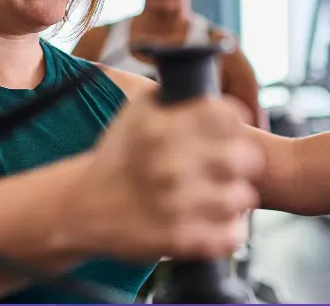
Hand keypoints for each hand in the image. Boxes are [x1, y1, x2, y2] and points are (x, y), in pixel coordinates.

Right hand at [61, 91, 264, 262]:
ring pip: (243, 197)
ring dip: (234, 198)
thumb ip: (175, 96)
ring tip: (218, 196)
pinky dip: (228, 230)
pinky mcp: (180, 240)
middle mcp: (170, 164)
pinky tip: (213, 221)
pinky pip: (233, 234)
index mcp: (162, 128)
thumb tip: (212, 88)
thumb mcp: (136, 112)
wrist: (83, 205)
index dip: (234, 123)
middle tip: (229, 168)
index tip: (228, 133)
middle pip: (246, 157)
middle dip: (241, 162)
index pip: (229, 115)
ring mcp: (176, 204)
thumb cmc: (119, 156)